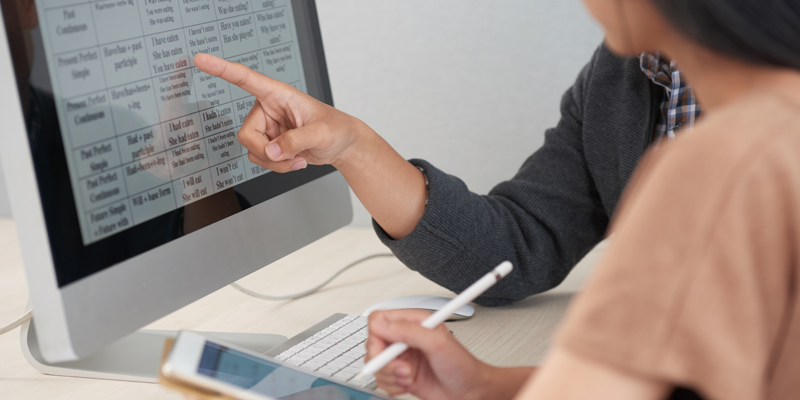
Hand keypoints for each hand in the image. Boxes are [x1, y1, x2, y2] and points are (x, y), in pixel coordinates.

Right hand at [193, 53, 367, 171]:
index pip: (246, 79)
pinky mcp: (268, 142)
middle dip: (267, 152)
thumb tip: (273, 150)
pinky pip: (259, 159)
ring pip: (252, 150)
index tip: (201, 59)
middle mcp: (268, 109)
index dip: (222, 69)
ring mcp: (266, 127)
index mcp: (279, 94)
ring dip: (275, 162)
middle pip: (246, 134)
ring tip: (298, 158)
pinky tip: (295, 161)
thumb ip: (296, 141)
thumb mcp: (321, 133)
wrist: (341, 145)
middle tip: (290, 156)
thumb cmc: (336, 129)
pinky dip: (277, 167)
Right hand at [366, 310, 493, 399]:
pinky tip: (409, 384)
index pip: (378, 320)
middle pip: (372, 344)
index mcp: (412, 321)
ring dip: (391, 376)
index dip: (377, 335)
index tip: (388, 350)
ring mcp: (401, 357)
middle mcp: (404, 338)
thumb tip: (381, 325)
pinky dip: (393, 386)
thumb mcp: (437, 342)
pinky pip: (381, 380)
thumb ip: (408, 331)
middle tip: (404, 369)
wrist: (470, 391)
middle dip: (385, 362)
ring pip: (375, 365)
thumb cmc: (462, 366)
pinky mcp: (400, 374)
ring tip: (410, 377)